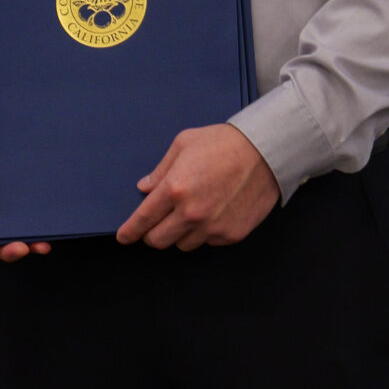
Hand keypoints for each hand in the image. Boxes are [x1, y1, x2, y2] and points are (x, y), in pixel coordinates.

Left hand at [116, 123, 280, 249]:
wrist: (265, 151)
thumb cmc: (222, 143)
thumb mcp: (183, 144)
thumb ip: (160, 170)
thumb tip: (144, 188)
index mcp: (175, 188)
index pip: (143, 219)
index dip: (130, 231)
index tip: (124, 237)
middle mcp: (191, 213)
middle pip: (159, 241)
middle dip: (151, 234)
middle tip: (155, 224)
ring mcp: (212, 227)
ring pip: (183, 245)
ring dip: (179, 234)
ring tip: (188, 214)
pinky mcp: (231, 235)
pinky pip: (207, 243)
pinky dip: (203, 234)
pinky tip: (210, 215)